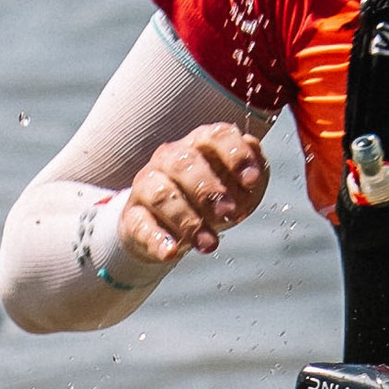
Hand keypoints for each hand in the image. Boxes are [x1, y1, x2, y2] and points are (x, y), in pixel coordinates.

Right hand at [118, 121, 269, 265]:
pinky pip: (140, 224)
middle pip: (184, 163)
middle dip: (208, 189)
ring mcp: (147, 185)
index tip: (253, 180)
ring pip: (162, 195)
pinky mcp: (133, 215)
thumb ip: (253, 169)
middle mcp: (169, 158)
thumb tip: (254, 154)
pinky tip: (170, 252)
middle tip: (228, 214)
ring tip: (209, 244)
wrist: (169, 228)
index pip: (216, 136)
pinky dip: (156, 239)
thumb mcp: (238, 186)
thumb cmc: (210, 200)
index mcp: (200, 145)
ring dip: (188, 220)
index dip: (236, 155)